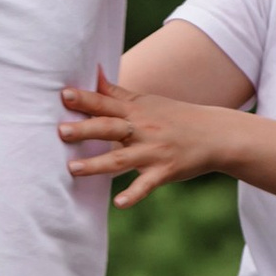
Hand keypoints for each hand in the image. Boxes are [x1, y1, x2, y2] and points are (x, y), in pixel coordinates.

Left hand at [58, 74, 235, 206]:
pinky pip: (146, 185)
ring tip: (72, 168)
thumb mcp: (146, 101)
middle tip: (61, 131)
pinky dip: (133, 194)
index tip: (64, 94)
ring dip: (96, 164)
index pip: (106, 102)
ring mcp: (153, 151)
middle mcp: (142, 129)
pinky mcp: (164, 172)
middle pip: (110, 127)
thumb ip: (116, 92)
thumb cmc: (174, 116)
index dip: (85, 99)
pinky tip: (119, 203)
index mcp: (135, 111)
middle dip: (85, 129)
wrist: (214, 134)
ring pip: (121, 159)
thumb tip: (93, 72)